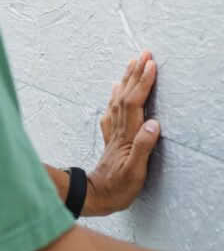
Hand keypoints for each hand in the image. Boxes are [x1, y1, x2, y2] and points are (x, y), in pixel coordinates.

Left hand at [83, 51, 159, 215]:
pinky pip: (113, 110)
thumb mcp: (135, 172)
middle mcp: (118, 129)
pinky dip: (116, 96)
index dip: (143, 83)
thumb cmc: (118, 187)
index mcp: (127, 135)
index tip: (151, 64)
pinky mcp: (111, 137)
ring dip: (127, 80)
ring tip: (132, 63)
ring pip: (119, 99)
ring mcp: (113, 132)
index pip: (135, 103)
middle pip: (126, 95)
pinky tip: (116, 90)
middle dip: (136, 74)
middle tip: (144, 54)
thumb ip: (144, 147)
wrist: (97, 196)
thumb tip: (154, 124)